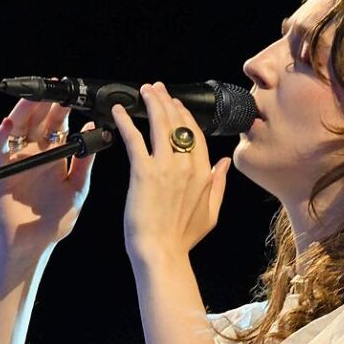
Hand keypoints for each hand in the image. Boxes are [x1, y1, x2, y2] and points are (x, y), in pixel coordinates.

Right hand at [0, 100, 95, 256]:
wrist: (32, 244)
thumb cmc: (55, 221)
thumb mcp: (77, 189)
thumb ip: (85, 163)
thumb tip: (94, 134)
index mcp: (56, 158)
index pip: (59, 127)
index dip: (64, 110)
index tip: (74, 95)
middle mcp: (36, 155)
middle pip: (40, 122)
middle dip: (46, 104)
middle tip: (55, 88)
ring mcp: (19, 162)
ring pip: (19, 129)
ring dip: (25, 112)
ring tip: (33, 97)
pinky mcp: (3, 171)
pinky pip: (0, 149)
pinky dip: (2, 136)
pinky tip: (9, 124)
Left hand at [113, 82, 230, 265]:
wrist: (161, 254)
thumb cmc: (181, 239)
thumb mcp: (211, 213)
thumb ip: (220, 184)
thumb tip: (226, 162)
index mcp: (203, 174)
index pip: (195, 135)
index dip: (184, 116)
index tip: (175, 104)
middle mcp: (187, 166)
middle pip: (178, 124)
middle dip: (167, 102)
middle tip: (156, 89)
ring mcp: (166, 167)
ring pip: (160, 125)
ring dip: (151, 103)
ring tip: (144, 91)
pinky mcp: (144, 172)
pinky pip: (135, 139)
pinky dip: (125, 121)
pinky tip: (117, 110)